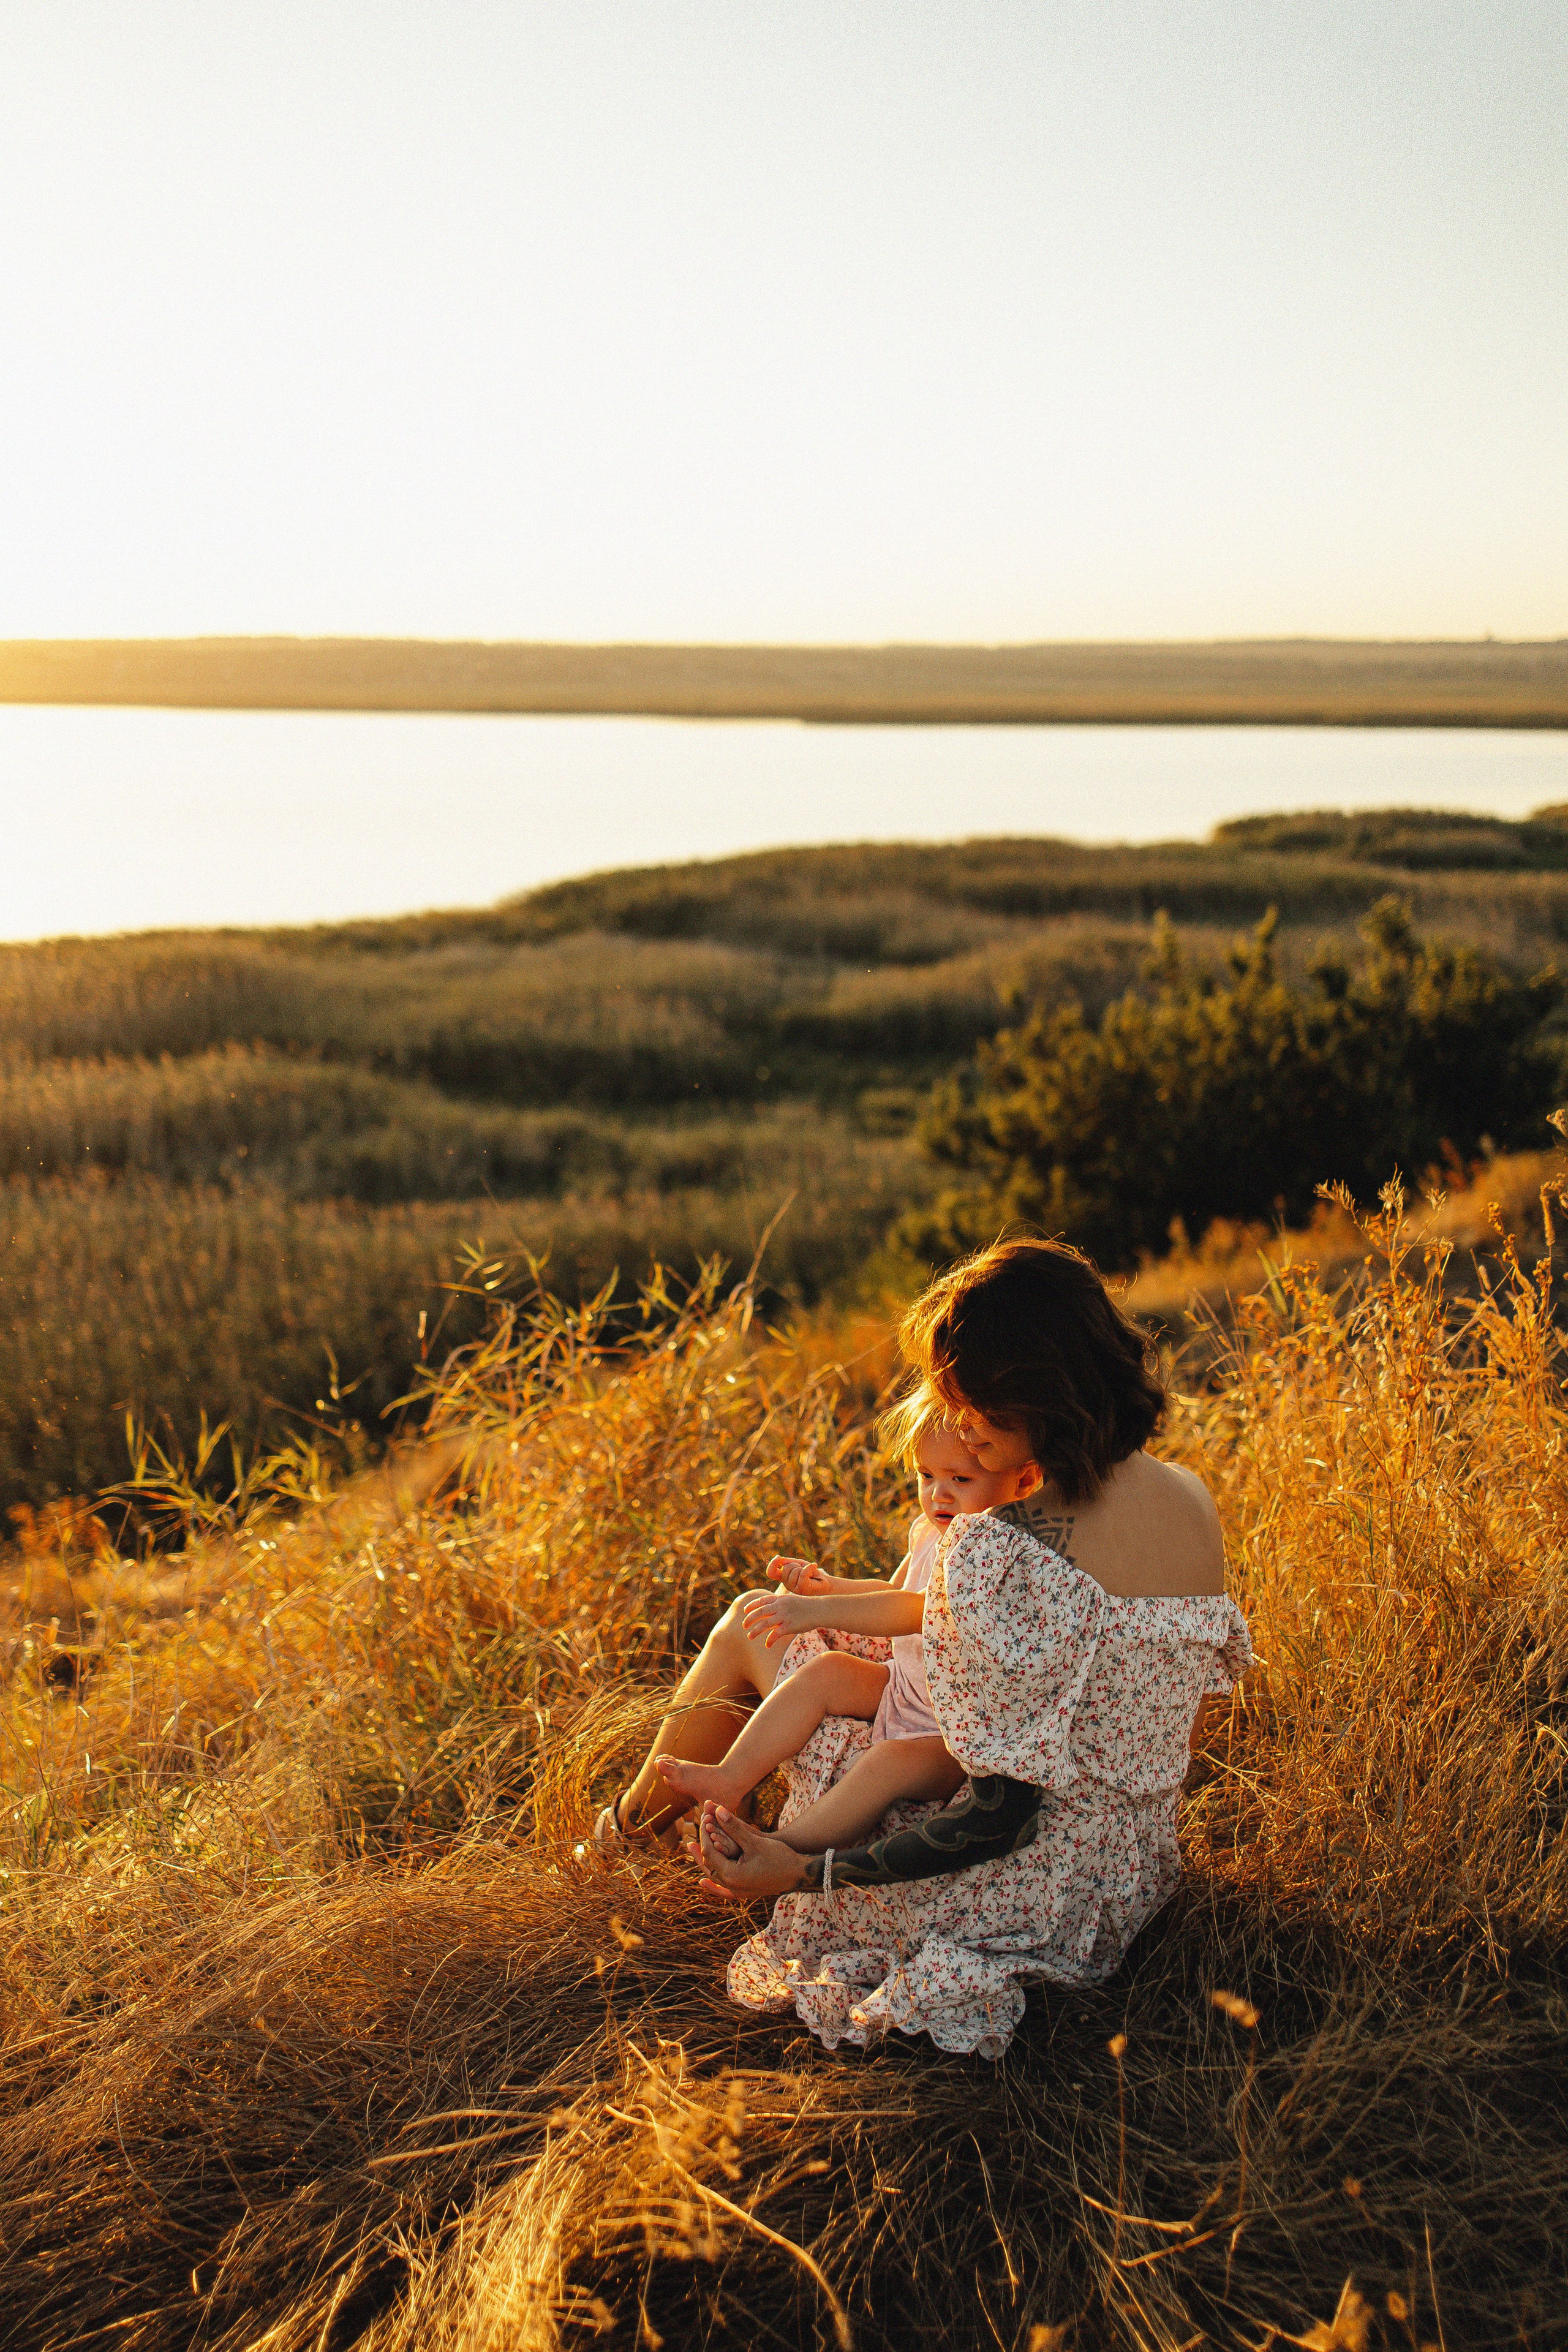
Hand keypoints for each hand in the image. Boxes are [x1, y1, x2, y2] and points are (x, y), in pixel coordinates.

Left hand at [695, 1801, 809, 1900]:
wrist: (798, 1875)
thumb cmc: (779, 1857)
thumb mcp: (755, 1841)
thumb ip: (734, 1827)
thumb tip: (717, 1810)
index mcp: (731, 1875)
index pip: (709, 1852)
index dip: (704, 1834)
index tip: (703, 1819)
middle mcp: (731, 1886)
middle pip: (708, 1865)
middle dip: (702, 1847)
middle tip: (692, 1834)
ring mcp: (737, 1892)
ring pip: (713, 1875)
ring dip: (704, 1861)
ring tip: (694, 1848)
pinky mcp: (743, 1892)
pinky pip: (722, 1889)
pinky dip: (712, 1885)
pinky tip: (704, 1881)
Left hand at [741, 1588, 811, 1646]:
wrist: (819, 1609)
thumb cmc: (807, 1605)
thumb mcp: (792, 1599)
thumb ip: (781, 1603)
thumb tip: (773, 1606)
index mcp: (780, 1599)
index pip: (762, 1601)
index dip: (752, 1605)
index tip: (745, 1610)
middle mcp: (780, 1606)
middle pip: (760, 1612)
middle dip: (750, 1619)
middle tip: (744, 1625)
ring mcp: (784, 1616)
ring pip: (764, 1624)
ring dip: (755, 1631)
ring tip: (749, 1636)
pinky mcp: (789, 1626)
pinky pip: (775, 1634)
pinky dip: (769, 1640)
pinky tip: (767, 1645)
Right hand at [765, 1555, 832, 1595]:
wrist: (825, 1583)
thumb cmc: (812, 1574)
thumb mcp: (799, 1565)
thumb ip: (789, 1562)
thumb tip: (780, 1560)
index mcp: (784, 1578)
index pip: (771, 1573)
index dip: (772, 1564)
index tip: (778, 1557)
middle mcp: (787, 1584)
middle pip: (785, 1568)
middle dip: (796, 1564)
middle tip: (805, 1569)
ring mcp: (794, 1588)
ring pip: (794, 1570)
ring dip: (804, 1568)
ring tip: (810, 1574)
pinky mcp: (802, 1588)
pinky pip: (802, 1573)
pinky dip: (809, 1567)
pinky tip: (814, 1566)